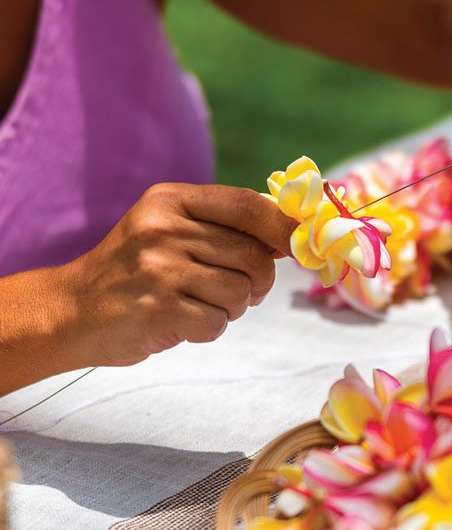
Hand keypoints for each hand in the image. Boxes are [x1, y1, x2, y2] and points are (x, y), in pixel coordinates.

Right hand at [64, 184, 294, 365]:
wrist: (70, 310)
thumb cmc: (134, 270)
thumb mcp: (168, 229)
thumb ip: (224, 226)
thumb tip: (293, 231)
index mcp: (170, 201)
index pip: (248, 205)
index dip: (285, 227)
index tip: (302, 245)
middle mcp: (163, 229)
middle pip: (254, 256)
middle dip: (258, 280)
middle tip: (238, 290)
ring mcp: (159, 269)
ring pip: (241, 291)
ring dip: (232, 307)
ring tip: (197, 302)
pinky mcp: (158, 309)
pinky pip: (218, 322)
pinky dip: (210, 328)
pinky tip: (181, 320)